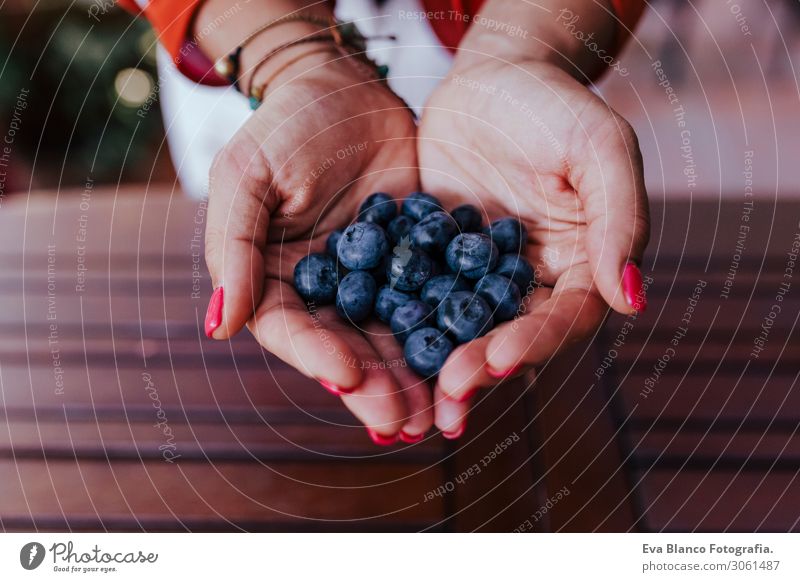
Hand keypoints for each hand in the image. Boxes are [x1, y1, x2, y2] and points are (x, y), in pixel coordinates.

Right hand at [204, 56, 433, 442]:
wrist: (347, 87)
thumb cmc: (286, 125)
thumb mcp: (247, 175)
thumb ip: (234, 249)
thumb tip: (218, 325)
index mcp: (273, 279)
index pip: (290, 329)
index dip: (315, 357)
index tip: (347, 377)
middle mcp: (324, 290)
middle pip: (345, 348)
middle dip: (374, 386)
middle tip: (403, 423)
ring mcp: (373, 280)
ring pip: (392, 337)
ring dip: (413, 377)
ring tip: (438, 414)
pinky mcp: (415, 263)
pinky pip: (432, 302)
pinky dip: (448, 333)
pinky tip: (467, 360)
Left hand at [418, 58, 649, 432]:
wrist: (490, 79)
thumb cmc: (554, 105)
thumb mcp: (598, 148)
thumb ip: (619, 218)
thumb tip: (632, 300)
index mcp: (579, 267)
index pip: (564, 317)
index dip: (535, 341)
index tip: (500, 358)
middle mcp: (529, 283)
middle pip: (509, 338)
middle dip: (479, 367)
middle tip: (448, 391)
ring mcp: (477, 278)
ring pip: (459, 331)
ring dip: (437, 365)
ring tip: (410, 397)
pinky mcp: (433, 263)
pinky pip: (416, 298)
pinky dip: (398, 326)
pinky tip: (371, 349)